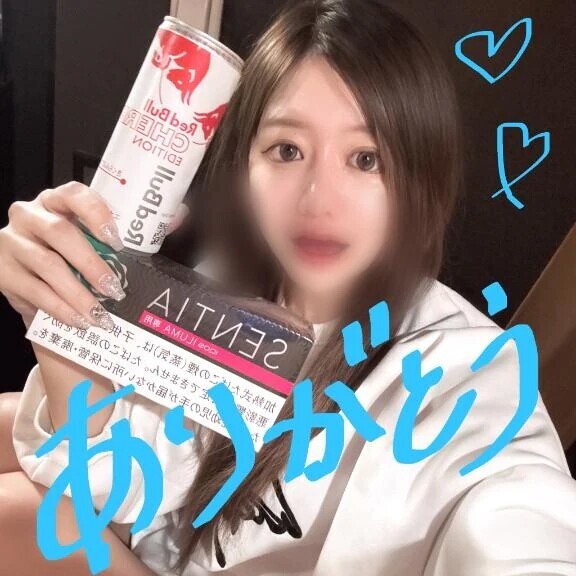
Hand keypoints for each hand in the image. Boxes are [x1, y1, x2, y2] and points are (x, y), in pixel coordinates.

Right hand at [0, 181, 188, 329]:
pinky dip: (61, 309)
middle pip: (60, 233)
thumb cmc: (76, 254)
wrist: (37, 281)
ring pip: (46, 265)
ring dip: (77, 293)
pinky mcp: (2, 271)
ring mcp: (11, 242)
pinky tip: (80, 320)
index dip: (96, 214)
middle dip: (91, 262)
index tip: (117, 240)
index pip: (73, 194)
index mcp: (57, 200)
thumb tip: (178, 215)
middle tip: (115, 287)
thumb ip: (135, 227)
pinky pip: (34, 291)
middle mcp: (30, 214)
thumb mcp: (99, 239)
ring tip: (100, 313)